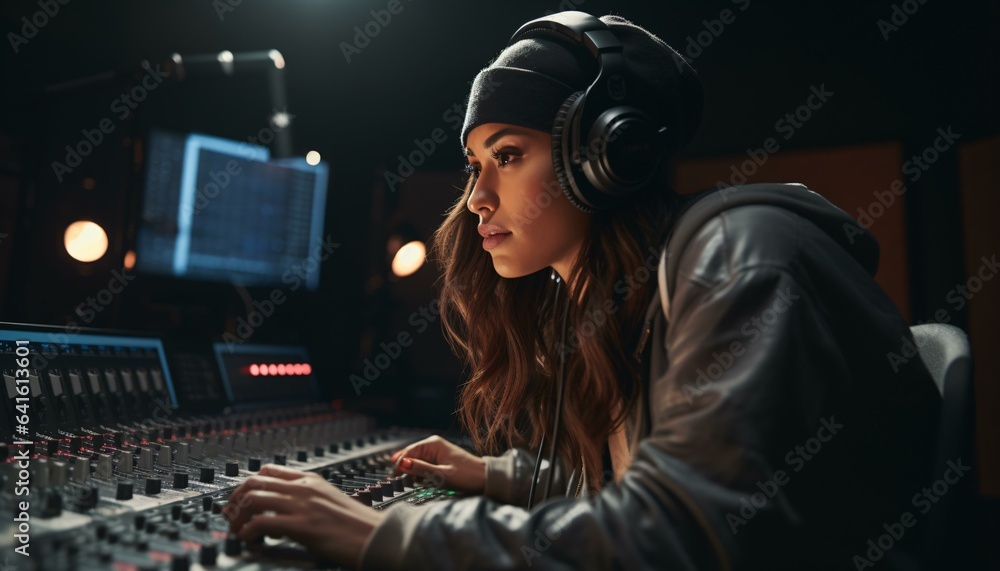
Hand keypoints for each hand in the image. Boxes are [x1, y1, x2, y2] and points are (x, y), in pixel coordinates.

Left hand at [222, 464, 386, 567]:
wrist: (375, 536)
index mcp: (311, 480)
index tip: (241, 500)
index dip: (248, 484)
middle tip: (231, 517)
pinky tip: (250, 541)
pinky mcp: (302, 525)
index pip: (269, 470)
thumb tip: (284, 512)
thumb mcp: (329, 502)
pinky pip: (262, 523)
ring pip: (253, 499)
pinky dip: (248, 532)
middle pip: (254, 481)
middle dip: (236, 499)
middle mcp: (303, 488)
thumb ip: (307, 500)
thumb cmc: (357, 525)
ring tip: (238, 531)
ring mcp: (302, 505)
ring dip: (238, 517)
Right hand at [390, 435, 485, 492]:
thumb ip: (420, 469)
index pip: (408, 452)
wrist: (484, 477)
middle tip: (395, 481)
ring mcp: (436, 452)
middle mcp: (433, 445)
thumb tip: (402, 464)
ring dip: (411, 471)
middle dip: (403, 467)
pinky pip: (424, 465)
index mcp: (432, 444)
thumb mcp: (441, 474)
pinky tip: (417, 481)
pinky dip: (419, 472)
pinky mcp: (439, 460)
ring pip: (416, 461)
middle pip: (411, 455)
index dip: (399, 464)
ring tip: (406, 482)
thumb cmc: (466, 475)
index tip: (393, 477)